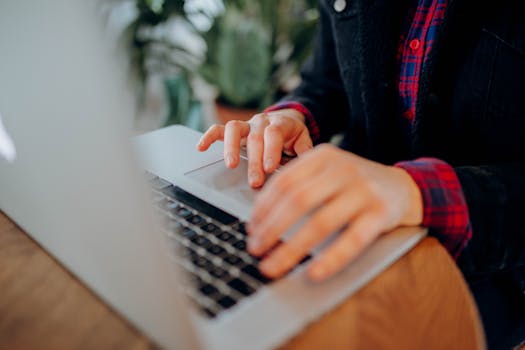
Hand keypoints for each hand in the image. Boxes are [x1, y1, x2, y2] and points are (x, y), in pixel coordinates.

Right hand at [196, 109, 312, 187]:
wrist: (286, 119)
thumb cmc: (293, 135)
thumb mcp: (304, 141)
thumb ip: (305, 153)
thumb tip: (306, 167)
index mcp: (280, 123)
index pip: (274, 133)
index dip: (271, 150)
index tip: (270, 168)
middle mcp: (261, 121)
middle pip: (255, 137)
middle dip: (254, 161)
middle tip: (254, 181)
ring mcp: (246, 124)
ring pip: (234, 129)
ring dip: (231, 148)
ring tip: (230, 166)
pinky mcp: (235, 129)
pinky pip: (219, 129)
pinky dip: (209, 137)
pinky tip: (201, 148)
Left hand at [247, 144, 422, 280]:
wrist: (405, 186)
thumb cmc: (357, 184)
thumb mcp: (329, 173)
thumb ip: (301, 185)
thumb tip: (262, 217)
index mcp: (323, 157)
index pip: (284, 181)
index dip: (263, 207)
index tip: (251, 228)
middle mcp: (342, 169)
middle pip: (298, 200)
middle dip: (271, 228)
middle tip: (255, 249)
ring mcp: (363, 190)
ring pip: (321, 222)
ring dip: (292, 248)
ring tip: (272, 266)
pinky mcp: (381, 213)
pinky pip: (353, 240)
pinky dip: (331, 258)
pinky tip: (314, 273)